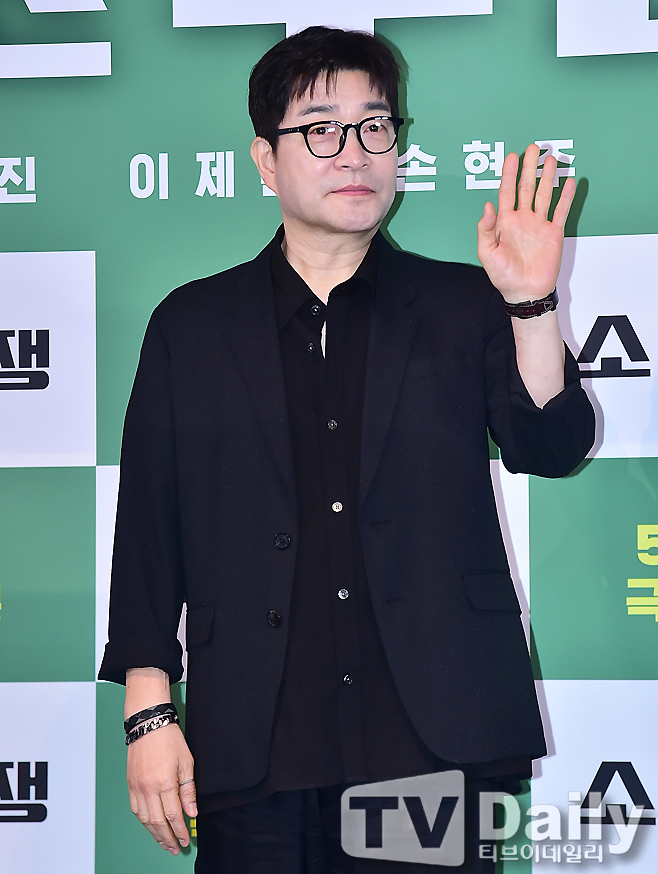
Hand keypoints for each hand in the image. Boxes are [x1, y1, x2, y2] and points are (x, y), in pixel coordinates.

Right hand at [127, 722, 196, 854]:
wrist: (148, 724)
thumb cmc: (169, 739)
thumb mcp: (186, 761)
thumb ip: (188, 789)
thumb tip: (192, 812)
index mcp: (165, 783)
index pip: (173, 816)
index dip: (180, 830)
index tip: (185, 839)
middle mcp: (148, 788)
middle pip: (158, 822)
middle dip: (167, 838)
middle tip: (175, 848)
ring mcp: (137, 787)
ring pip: (145, 819)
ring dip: (154, 833)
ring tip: (164, 842)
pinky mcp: (131, 784)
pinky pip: (136, 810)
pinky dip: (144, 821)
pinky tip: (150, 826)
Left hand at [477, 143, 575, 303]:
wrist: (525, 293)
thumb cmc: (503, 276)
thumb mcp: (486, 253)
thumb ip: (485, 229)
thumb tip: (487, 205)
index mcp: (505, 223)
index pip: (506, 192)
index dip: (508, 174)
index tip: (511, 157)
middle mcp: (522, 220)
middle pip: (526, 187)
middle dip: (529, 168)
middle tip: (533, 148)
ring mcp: (539, 225)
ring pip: (544, 194)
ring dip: (548, 176)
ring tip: (551, 159)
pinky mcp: (554, 233)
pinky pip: (560, 211)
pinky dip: (566, 196)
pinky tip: (569, 181)